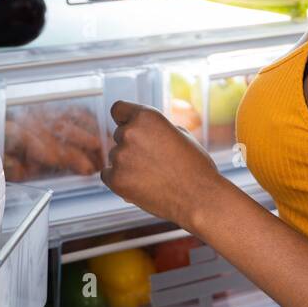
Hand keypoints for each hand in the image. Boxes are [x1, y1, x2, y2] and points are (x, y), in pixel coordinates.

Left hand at [101, 100, 222, 228]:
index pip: (119, 109)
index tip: (128, 126)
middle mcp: (130, 132)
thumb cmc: (194, 166)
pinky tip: (141, 185)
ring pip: (115, 156)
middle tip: (153, 160)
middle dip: (131, 145)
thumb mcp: (180, 134)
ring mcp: (120, 156)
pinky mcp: (115, 179)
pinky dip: (120, 180)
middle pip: (119, 135)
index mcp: (147, 117)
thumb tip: (145, 130)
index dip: (124, 119)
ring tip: (153, 176)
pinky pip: (109, 174)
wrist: (198, 197)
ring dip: (127, 164)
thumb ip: (157, 129)